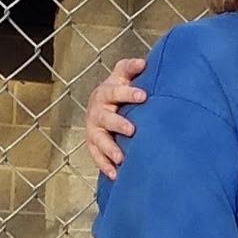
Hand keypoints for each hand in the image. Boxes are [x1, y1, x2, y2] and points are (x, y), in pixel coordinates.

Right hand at [86, 56, 147, 178]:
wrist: (102, 105)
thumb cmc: (118, 91)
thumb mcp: (122, 77)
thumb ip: (130, 68)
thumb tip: (143, 62)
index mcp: (105, 92)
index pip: (116, 91)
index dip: (128, 93)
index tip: (144, 96)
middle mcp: (97, 111)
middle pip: (105, 117)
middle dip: (118, 123)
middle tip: (132, 130)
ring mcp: (94, 130)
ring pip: (99, 140)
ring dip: (109, 149)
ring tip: (121, 158)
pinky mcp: (93, 146)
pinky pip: (96, 157)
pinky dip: (105, 166)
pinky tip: (116, 175)